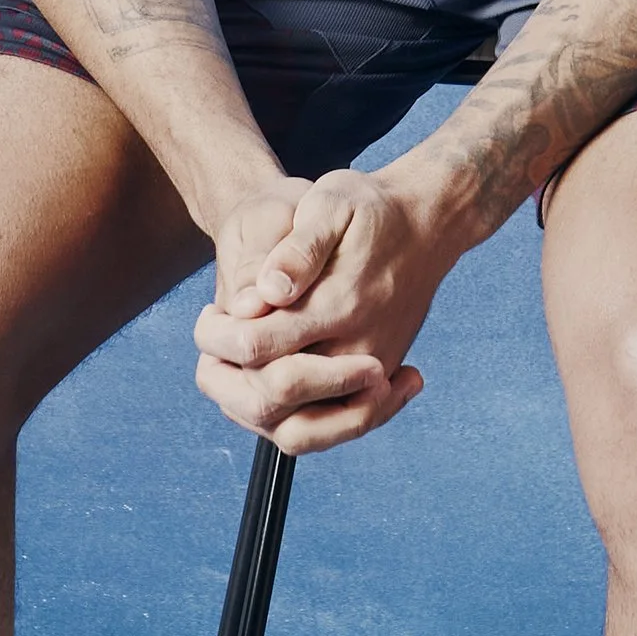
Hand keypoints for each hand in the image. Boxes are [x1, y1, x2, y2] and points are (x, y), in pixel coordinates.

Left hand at [193, 165, 457, 455]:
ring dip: (251, 410)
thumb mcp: (331, 203)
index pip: (255, 348)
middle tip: (215, 346)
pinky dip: (286, 420)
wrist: (428, 225)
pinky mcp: (374, 384)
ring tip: (234, 371)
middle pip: (270, 403)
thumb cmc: (372, 210)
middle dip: (224, 382)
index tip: (208, 315)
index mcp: (338, 305)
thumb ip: (299, 248)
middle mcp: (356, 351)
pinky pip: (326, 429)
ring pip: (298, 432)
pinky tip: (266, 384)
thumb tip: (267, 292)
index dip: (216, 337)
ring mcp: (368, 374)